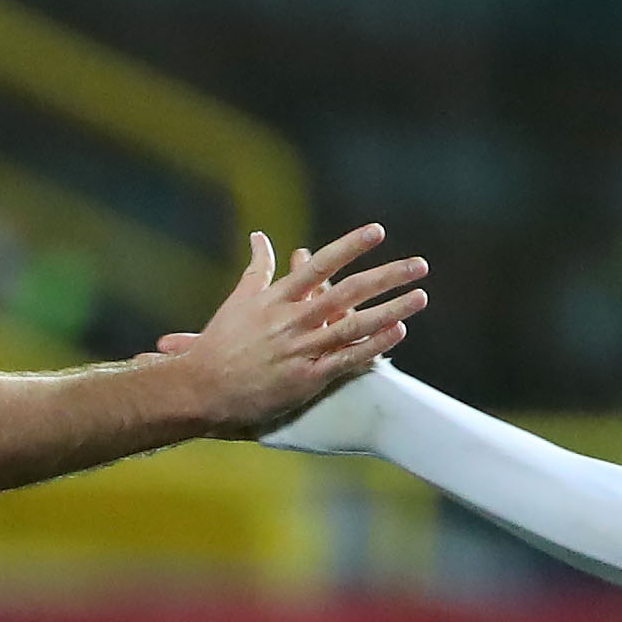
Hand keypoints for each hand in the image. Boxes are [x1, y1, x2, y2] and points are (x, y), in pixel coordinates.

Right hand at [150, 226, 428, 439]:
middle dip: (386, 276)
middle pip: (346, 292)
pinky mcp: (305, 379)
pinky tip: (398, 332)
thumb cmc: (218, 345)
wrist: (200, 389)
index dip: (349, 247)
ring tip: (420, 295)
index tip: (377, 231)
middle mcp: (291, 321)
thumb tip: (260, 235)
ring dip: (390, 309)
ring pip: (353, 325)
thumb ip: (257, 268)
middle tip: (419, 264)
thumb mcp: (237, 301)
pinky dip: (372, 345)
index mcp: (276, 299)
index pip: (319, 265)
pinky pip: (345, 359)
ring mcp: (299, 350)